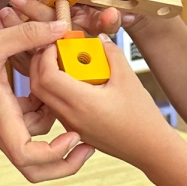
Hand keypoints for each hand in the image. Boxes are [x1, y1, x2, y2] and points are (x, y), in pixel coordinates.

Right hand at [0, 21, 95, 181]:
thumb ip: (28, 34)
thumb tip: (60, 27)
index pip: (30, 157)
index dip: (56, 154)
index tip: (72, 136)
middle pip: (34, 164)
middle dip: (63, 159)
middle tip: (85, 141)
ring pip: (29, 140)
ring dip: (49, 124)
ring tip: (61, 95)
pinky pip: (18, 125)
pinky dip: (34, 112)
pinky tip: (41, 88)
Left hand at [28, 33, 170, 168]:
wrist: (149, 147)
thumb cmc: (141, 116)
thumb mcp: (128, 78)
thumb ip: (111, 53)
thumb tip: (99, 38)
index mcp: (82, 102)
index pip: (48, 75)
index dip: (46, 56)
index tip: (56, 44)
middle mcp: (71, 116)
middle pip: (37, 87)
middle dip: (40, 64)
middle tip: (54, 49)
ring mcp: (70, 125)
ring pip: (44, 97)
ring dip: (47, 77)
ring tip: (66, 63)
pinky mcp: (74, 129)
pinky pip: (55, 106)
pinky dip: (56, 90)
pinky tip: (74, 80)